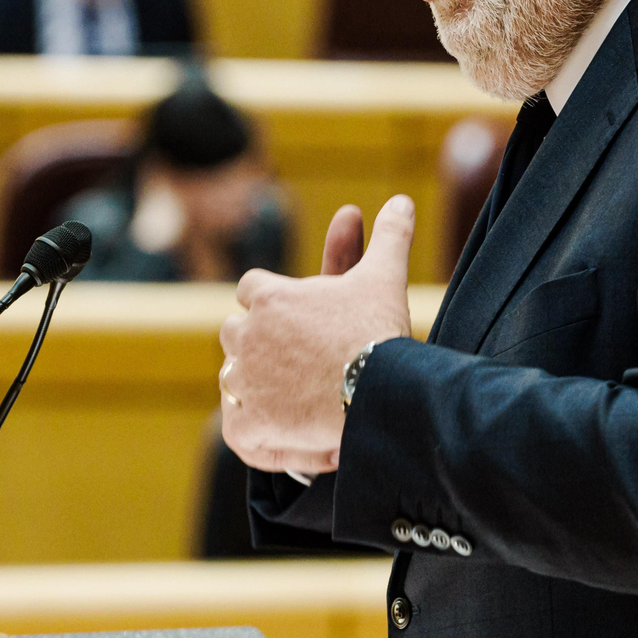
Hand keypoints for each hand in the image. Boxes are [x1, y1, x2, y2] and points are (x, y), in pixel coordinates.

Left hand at [219, 195, 414, 473]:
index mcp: (269, 298)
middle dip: (259, 345)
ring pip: (234, 381)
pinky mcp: (245, 427)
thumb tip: (403, 200)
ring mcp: (242, 384)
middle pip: (237, 335)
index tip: (296, 318)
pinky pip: (238, 431)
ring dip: (257, 388)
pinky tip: (289, 436)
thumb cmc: (378, 333)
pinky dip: (258, 436)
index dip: (272, 302)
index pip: (252, 290)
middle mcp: (245, 337)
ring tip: (299, 400)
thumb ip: (389, 237)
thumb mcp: (384, 277)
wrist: (379, 394)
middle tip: (299, 362)